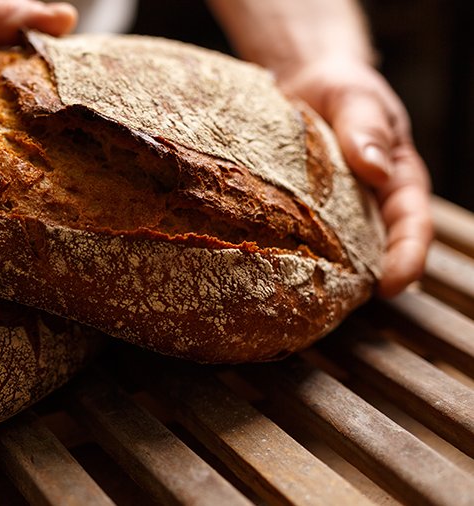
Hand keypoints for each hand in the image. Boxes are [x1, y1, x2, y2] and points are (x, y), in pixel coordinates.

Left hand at [277, 58, 432, 296]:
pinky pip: (295, 236)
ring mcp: (334, 211)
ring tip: (300, 297)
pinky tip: (264, 264)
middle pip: (374, 251)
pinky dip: (284, 251)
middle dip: (362, 281)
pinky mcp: (300, 210)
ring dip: (322, 275)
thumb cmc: (341, 88)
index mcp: (397, 180)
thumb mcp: (356, 96)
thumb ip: (365, 126)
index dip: (406, 259)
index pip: (412, 226)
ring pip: (335, 252)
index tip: (392, 285)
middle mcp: (369, 203)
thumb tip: (375, 168)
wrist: (304, 80)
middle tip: (339, 305)